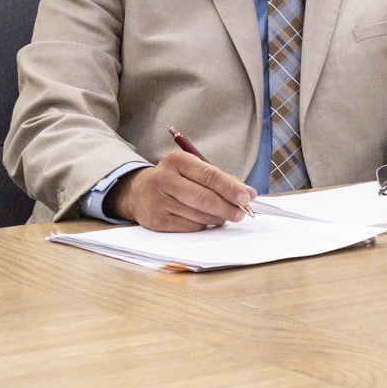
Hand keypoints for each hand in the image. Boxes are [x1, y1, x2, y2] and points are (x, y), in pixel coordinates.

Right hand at [107, 149, 253, 230]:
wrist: (138, 192)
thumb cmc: (175, 179)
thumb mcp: (193, 170)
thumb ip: (221, 179)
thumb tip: (249, 194)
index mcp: (177, 161)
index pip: (209, 175)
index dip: (231, 188)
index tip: (247, 197)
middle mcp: (164, 179)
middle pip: (204, 198)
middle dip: (228, 207)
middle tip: (242, 213)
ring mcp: (158, 201)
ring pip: (199, 215)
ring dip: (219, 218)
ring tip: (227, 216)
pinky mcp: (156, 221)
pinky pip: (190, 227)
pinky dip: (204, 225)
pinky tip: (207, 221)